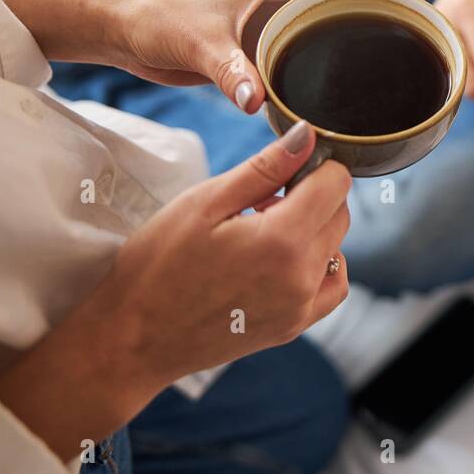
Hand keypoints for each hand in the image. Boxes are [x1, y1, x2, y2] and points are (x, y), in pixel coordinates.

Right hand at [0, 121, 351, 460]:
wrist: (133, 337)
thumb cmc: (157, 264)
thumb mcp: (205, 202)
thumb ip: (265, 168)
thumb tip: (308, 136)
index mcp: (282, 240)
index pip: (335, 183)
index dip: (312, 165)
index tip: (281, 170)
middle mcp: (302, 276)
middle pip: (339, 214)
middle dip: (311, 196)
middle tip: (260, 200)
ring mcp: (301, 307)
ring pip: (337, 247)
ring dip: (315, 229)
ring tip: (265, 230)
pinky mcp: (293, 326)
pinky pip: (331, 287)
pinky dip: (322, 265)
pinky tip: (285, 259)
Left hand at [114, 0, 432, 112]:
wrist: (126, 30)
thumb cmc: (159, 23)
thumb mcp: (198, 46)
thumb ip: (230, 72)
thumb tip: (260, 103)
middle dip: (386, 5)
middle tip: (424, 27)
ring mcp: (271, 21)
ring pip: (328, 23)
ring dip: (360, 33)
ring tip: (399, 54)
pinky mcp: (259, 45)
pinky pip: (307, 49)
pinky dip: (331, 59)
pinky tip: (346, 86)